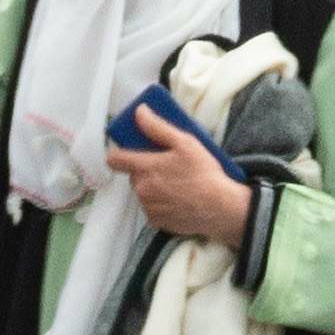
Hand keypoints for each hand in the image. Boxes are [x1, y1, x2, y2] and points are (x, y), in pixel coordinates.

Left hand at [105, 98, 251, 243]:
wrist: (220, 208)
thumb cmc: (204, 174)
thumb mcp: (184, 142)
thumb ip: (157, 127)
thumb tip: (139, 112)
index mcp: (145, 168)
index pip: (114, 159)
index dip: (120, 153)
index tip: (131, 151)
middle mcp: (141, 189)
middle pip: (134, 175)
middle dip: (146, 169)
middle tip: (168, 166)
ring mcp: (148, 207)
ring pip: (144, 191)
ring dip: (154, 186)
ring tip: (177, 183)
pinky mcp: (156, 221)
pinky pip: (152, 208)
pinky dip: (162, 203)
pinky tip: (179, 198)